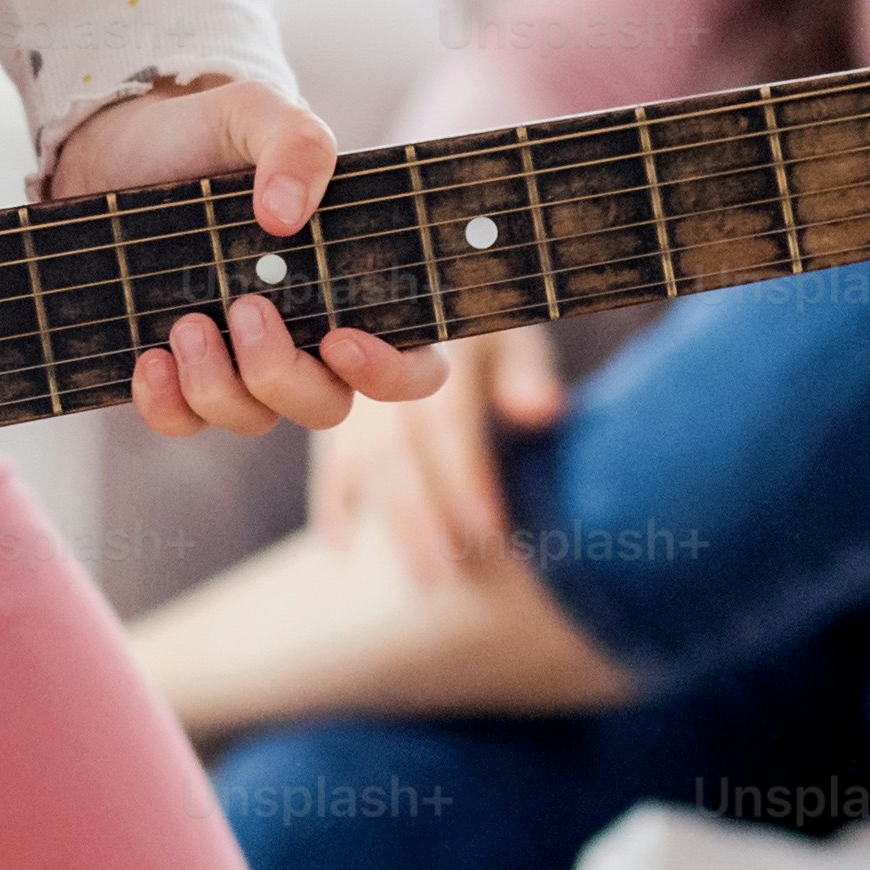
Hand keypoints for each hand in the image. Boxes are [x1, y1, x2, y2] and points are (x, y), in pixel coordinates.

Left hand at [48, 76, 449, 437]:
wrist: (109, 147)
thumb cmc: (202, 132)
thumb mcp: (253, 114)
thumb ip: (296, 143)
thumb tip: (288, 216)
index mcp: (352, 281)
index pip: (414, 361)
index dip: (394, 373)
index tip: (343, 340)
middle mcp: (305, 334)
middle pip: (328, 405)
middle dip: (283, 375)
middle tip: (243, 309)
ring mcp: (241, 361)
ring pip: (255, 418)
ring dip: (220, 384)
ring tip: (185, 320)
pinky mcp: (178, 373)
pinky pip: (185, 422)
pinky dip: (167, 404)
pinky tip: (148, 357)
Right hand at [308, 323, 568, 582]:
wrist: (421, 291)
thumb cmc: (486, 323)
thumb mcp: (513, 331)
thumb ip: (526, 371)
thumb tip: (544, 411)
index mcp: (437, 341)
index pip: (448, 420)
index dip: (465, 477)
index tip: (488, 532)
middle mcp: (384, 358)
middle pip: (398, 450)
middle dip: (423, 518)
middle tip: (446, 579)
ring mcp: (348, 379)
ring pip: (363, 460)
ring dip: (389, 522)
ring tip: (421, 576)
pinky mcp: (327, 398)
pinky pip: (325, 455)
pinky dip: (332, 503)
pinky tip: (340, 551)